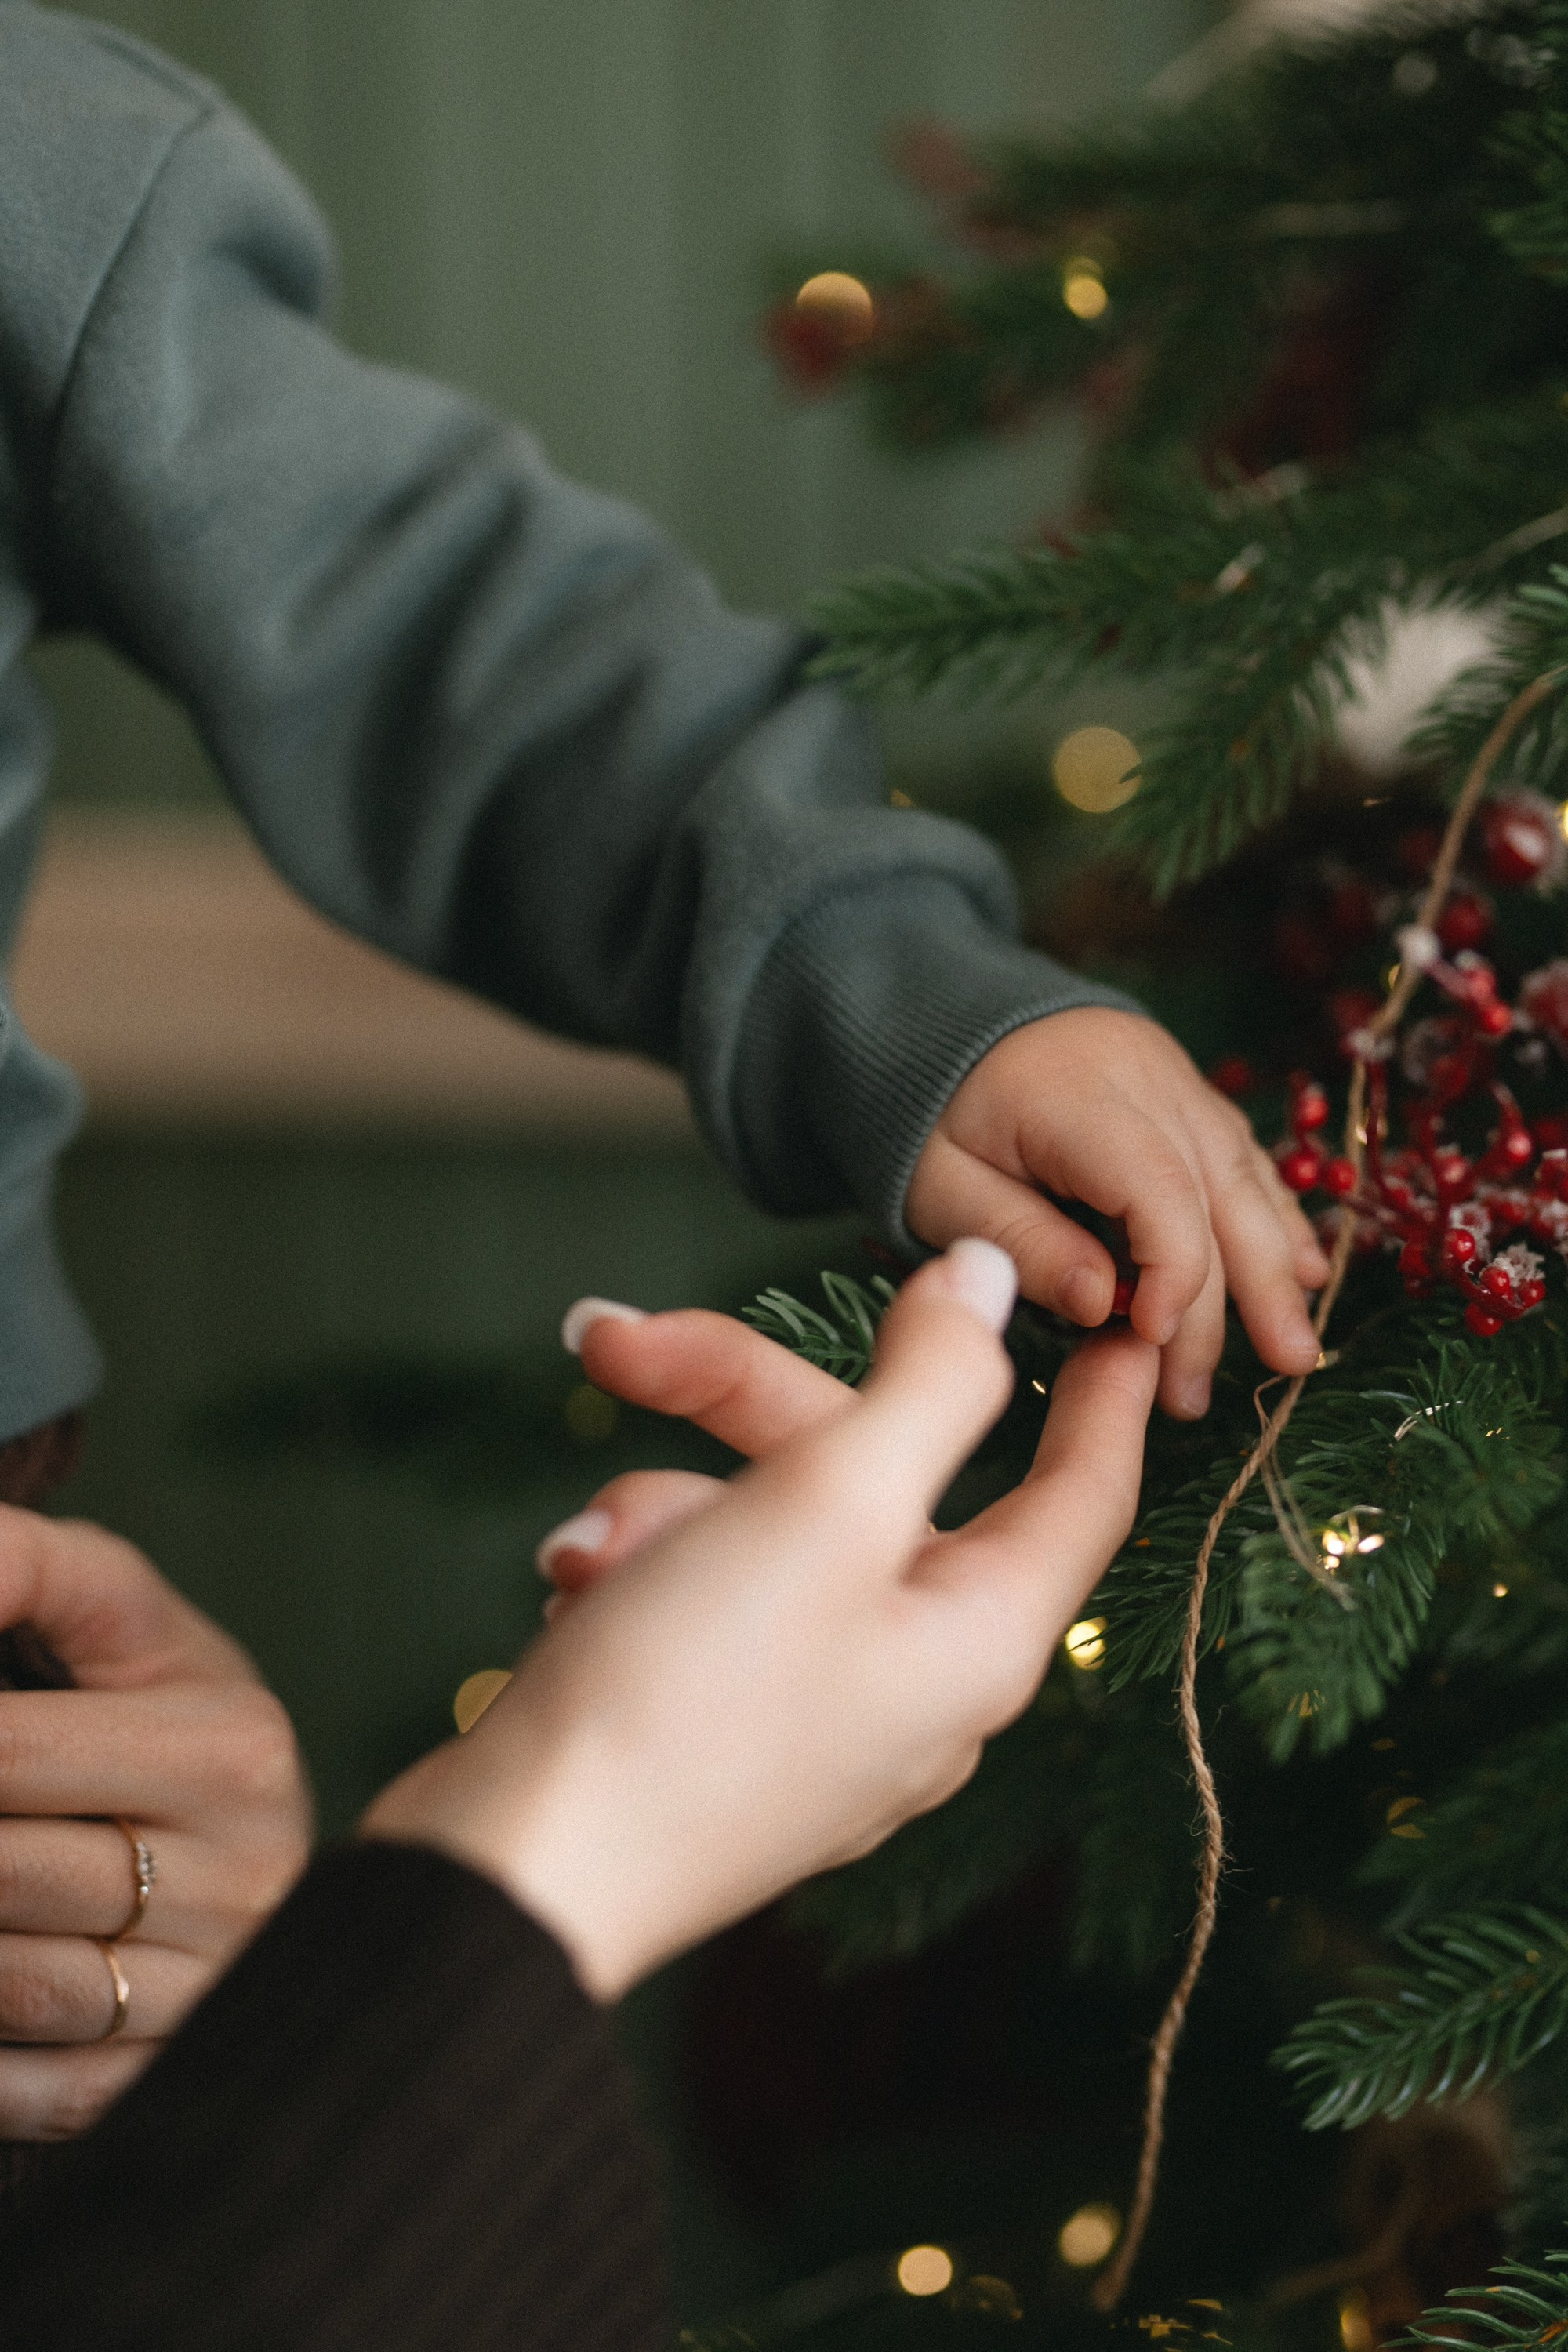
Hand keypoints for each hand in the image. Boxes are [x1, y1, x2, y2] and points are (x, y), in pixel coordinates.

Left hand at [0, 1514, 311, 2137]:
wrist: (279, 1848)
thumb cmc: (179, 1721)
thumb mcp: (135, 1625)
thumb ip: (40, 1568)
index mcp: (233, 1749)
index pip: (7, 1753)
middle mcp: (244, 1875)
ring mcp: (214, 1988)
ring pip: (12, 1985)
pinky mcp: (173, 2075)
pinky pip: (34, 2086)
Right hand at [364, 1241, 1156, 1999]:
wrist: (513, 1875)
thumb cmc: (686, 1699)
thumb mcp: (827, 1508)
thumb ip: (930, 1383)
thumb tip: (990, 1283)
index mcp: (978, 1637)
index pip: (1079, 1492)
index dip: (1103, 1398)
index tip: (1126, 1324)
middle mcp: (914, 1677)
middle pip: (874, 1471)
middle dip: (743, 1399)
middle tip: (622, 1343)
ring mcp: (812, 1705)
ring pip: (767, 1521)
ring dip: (664, 1505)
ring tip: (587, 1552)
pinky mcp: (718, 1720)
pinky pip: (703, 1588)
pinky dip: (638, 1567)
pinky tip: (574, 1594)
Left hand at [905, 1007, 1328, 1418]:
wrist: (936, 1015)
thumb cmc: (930, 1116)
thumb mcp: (941, 1187)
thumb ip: (1020, 1241)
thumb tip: (1106, 1306)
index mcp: (1078, 1098)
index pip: (1158, 1190)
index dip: (1175, 1273)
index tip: (1157, 1344)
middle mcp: (1146, 1078)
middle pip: (1216, 1192)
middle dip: (1241, 1295)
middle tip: (1257, 1378)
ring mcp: (1175, 1077)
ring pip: (1245, 1177)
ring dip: (1275, 1267)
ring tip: (1295, 1351)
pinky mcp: (1185, 1088)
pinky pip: (1243, 1156)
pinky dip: (1274, 1217)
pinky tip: (1307, 1272)